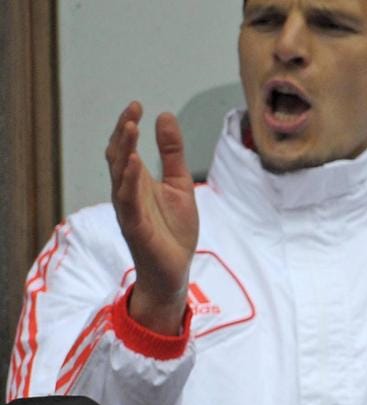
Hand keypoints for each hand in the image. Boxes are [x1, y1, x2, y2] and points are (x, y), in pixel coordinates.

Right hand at [106, 102, 197, 333]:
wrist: (175, 270)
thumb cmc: (173, 230)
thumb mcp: (179, 185)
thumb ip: (172, 154)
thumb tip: (165, 116)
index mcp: (136, 182)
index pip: (127, 148)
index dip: (128, 126)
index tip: (137, 105)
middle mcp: (127, 192)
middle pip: (118, 156)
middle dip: (123, 133)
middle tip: (132, 110)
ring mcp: (128, 209)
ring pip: (119, 175)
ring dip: (124, 151)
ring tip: (131, 127)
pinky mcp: (135, 226)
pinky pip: (128, 201)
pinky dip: (129, 181)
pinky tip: (134, 163)